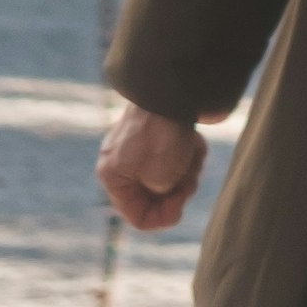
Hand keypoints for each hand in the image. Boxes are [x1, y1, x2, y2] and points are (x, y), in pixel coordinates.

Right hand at [98, 103, 208, 230]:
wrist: (171, 88)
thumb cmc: (163, 135)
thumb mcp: (162, 179)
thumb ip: (160, 197)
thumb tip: (164, 189)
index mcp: (112, 177)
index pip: (139, 218)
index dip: (164, 217)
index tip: (181, 201)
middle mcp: (118, 163)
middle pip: (154, 197)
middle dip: (178, 190)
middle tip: (191, 176)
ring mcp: (135, 147)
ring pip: (168, 178)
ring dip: (187, 170)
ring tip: (193, 152)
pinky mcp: (152, 135)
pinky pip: (173, 158)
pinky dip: (187, 154)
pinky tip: (194, 141)